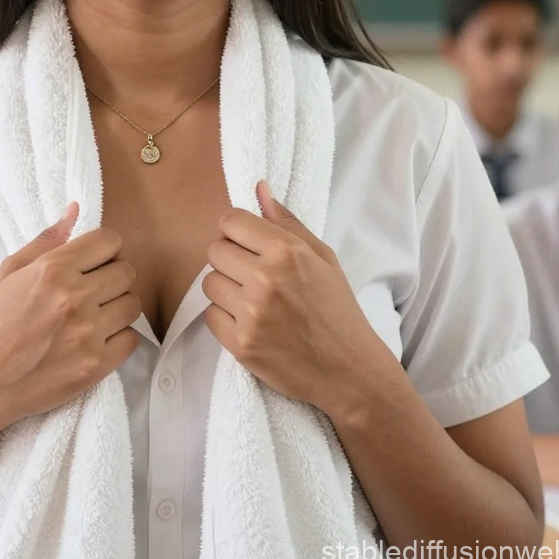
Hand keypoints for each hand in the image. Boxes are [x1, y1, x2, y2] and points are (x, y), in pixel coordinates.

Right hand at [0, 204, 140, 432]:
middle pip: (127, 271)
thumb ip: (47, 239)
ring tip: (95, 316)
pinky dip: (118, 339)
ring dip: (118, 308)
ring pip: (133, 304)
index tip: (94, 262)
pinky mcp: (96, 366)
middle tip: (93, 290)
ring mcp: (87, 333)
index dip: (105, 249)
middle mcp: (74, 298)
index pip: (110, 241)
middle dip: (112, 277)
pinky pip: (132, 340)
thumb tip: (75, 209)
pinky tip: (96, 340)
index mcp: (53, 270)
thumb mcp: (9, 272)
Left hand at [202, 181, 395, 421]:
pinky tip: (250, 322)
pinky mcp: (240, 345)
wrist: (349, 370)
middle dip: (230, 258)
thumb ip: (286, 222)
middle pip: (215, 250)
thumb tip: (258, 188)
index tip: (248, 243)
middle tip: (253, 274)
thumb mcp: (322, 258)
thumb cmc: (337, 310)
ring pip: (209, 282)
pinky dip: (225, 318)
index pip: (231, 221)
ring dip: (226, 288)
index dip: (237, 230)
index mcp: (286, 252)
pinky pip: (210, 316)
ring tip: (253, 299)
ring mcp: (250, 314)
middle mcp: (265, 279)